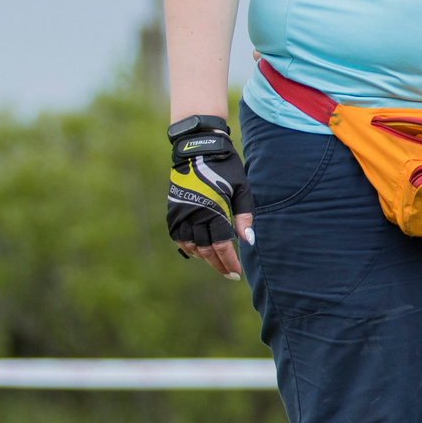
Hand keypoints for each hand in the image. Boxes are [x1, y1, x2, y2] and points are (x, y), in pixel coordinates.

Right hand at [168, 118, 253, 280]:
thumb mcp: (242, 190)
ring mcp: (181, 213)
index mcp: (214, 209)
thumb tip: (248, 242)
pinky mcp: (173, 210)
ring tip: (216, 261)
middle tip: (229, 273)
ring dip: (204, 257)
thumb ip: (244, 217)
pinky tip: (198, 251)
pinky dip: (187, 247)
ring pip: (190, 246)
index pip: (221, 245)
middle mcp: (194, 214)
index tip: (236, 272)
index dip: (228, 261)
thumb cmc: (226, 169)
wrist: (198, 149)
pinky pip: (177, 236)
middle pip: (206, 249)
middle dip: (218, 264)